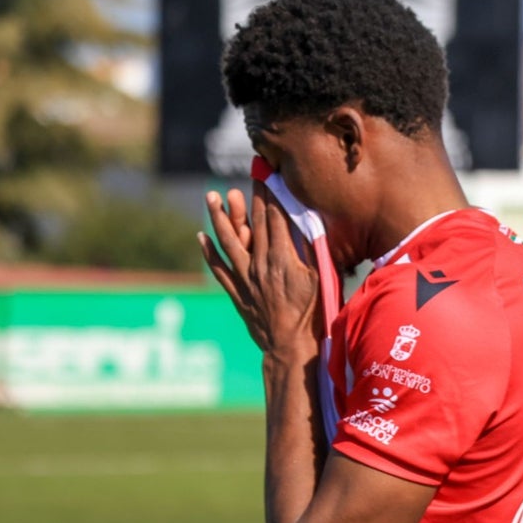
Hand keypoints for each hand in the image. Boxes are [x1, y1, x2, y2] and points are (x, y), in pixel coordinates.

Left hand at [199, 183, 320, 358]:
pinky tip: (201, 236)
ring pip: (228, 242)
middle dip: (251, 196)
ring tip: (211, 195)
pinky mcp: (238, 294)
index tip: (268, 173)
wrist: (292, 349)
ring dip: (219, 217)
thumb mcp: (321, 279)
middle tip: (247, 174)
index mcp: (282, 259)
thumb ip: (312, 250)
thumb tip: (309, 222)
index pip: (275, 217)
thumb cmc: (314, 316)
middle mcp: (259, 265)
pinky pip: (219, 270)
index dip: (271, 193)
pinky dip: (209, 253)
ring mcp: (245, 280)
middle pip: (253, 223)